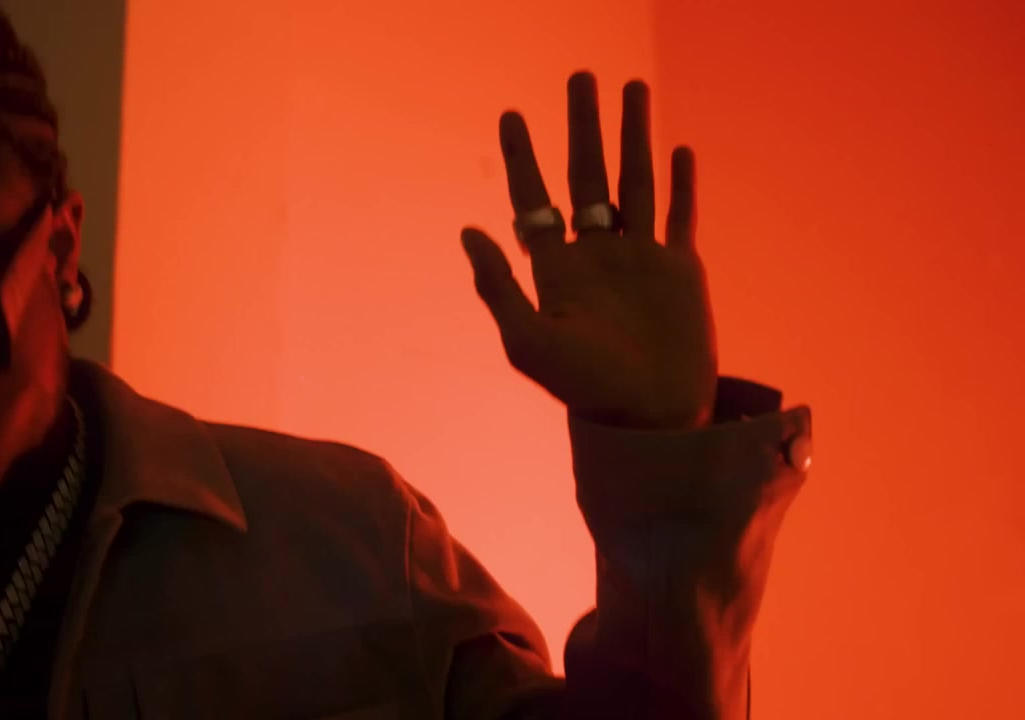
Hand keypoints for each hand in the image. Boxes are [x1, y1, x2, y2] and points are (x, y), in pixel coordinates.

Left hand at [461, 73, 717, 429]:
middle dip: (583, 126)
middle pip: (586, 176)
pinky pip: (680, 216)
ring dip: (634, 135)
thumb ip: (497, 286)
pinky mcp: (681, 272)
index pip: (533, 199)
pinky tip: (678, 149)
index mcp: (556, 269)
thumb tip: (467, 229)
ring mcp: (640, 261)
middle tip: (580, 76)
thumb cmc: (584, 390)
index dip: (521, 157)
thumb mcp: (528, 341)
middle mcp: (595, 256)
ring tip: (632, 88)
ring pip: (636, 182)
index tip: (510, 115)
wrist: (650, 420)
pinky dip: (682, 182)